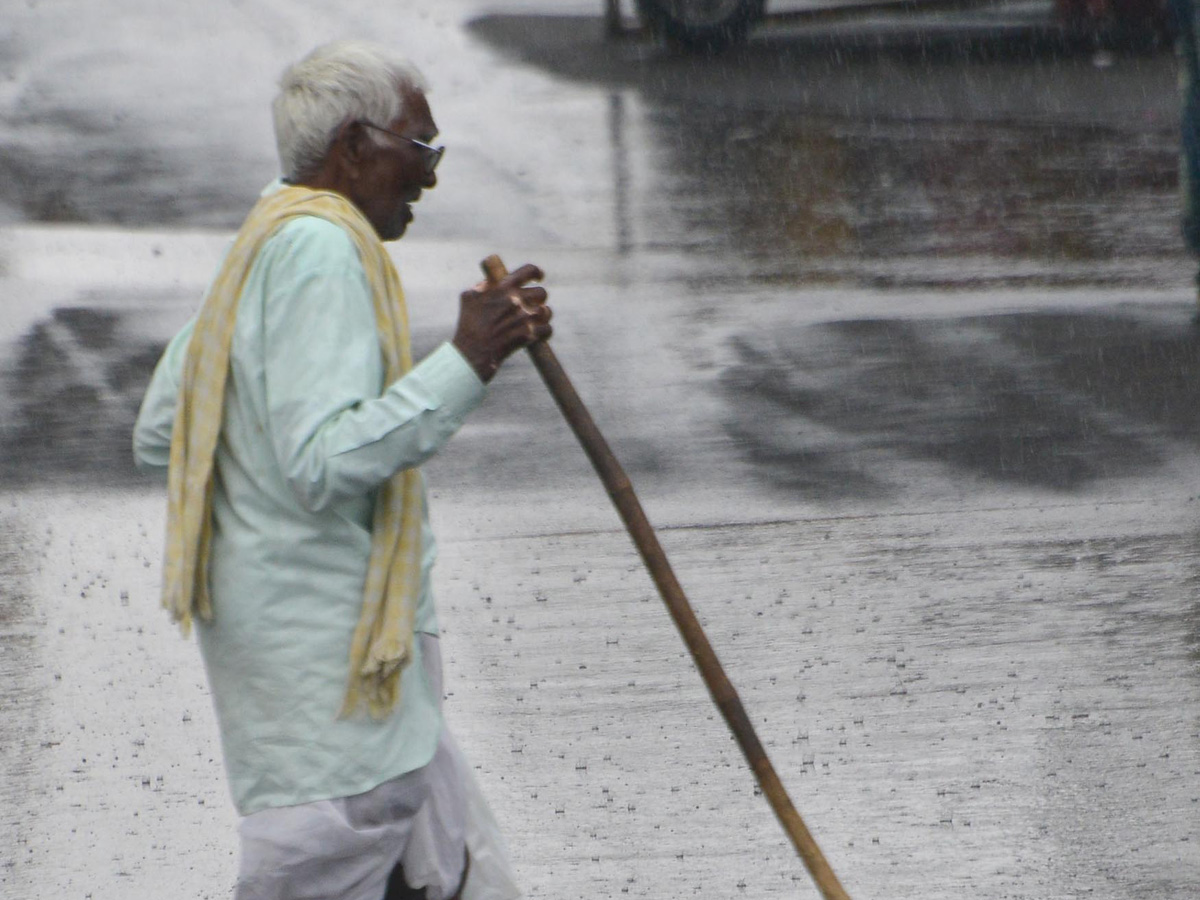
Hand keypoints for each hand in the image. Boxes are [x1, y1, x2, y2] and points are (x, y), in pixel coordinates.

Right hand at [452, 263, 551, 382]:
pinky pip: (548, 329)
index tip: (538, 277)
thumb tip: (494, 280)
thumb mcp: (469, 298)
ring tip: (533, 322)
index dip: (536, 273)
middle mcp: (515, 300)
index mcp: (502, 288)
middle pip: (542, 293)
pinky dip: (544, 332)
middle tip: (532, 306)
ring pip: (546, 311)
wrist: (471, 353)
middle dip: (538, 300)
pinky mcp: (529, 334)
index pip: (528, 271)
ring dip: (542, 317)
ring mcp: (523, 317)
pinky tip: (536, 335)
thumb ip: (484, 286)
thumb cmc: (468, 326)